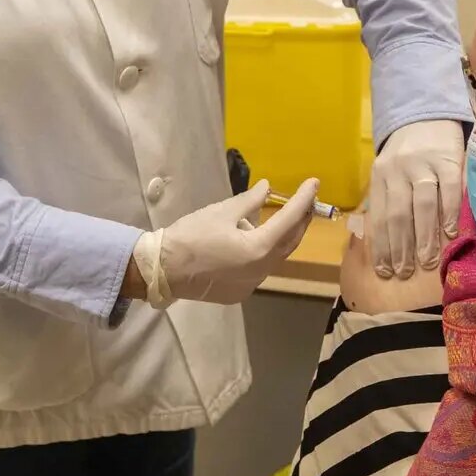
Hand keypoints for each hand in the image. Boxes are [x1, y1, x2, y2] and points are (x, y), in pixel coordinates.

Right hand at [143, 179, 318, 304]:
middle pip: (289, 242)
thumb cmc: (190, 236)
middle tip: (307, 201)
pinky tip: (254, 241)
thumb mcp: (221, 212)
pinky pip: (259, 269)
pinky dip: (263, 252)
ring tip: (279, 218)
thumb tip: (267, 188)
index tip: (313, 183)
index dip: (303, 199)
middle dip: (300, 220)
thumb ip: (249, 201)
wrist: (162, 270)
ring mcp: (251, 284)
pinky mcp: (240, 292)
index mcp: (258, 248)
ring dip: (281, 237)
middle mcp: (261, 270)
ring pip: (275, 257)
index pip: (289, 219)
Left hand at [367, 120, 466, 278]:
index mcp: (380, 176)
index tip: (385, 272)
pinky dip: (449, 214)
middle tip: (405, 274)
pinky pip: (449, 190)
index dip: (381, 247)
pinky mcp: (448, 159)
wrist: (426, 114)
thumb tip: (385, 244)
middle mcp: (398, 170)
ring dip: (424, 238)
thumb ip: (386, 200)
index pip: (378, 217)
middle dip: (401, 249)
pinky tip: (449, 234)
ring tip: (427, 263)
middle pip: (398, 215)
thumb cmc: (407, 153)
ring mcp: (423, 164)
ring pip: (422, 206)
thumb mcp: (388, 172)